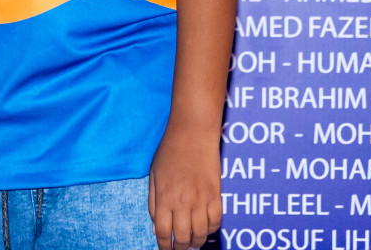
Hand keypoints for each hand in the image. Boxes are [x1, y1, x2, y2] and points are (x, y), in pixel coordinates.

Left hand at [147, 126, 221, 249]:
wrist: (193, 133)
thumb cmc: (170, 151)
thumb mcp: (154, 176)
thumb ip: (153, 203)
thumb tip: (156, 227)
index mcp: (164, 197)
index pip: (163, 232)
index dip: (164, 246)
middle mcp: (183, 202)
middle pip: (183, 238)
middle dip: (180, 248)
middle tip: (179, 249)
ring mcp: (201, 199)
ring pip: (202, 234)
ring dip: (196, 243)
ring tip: (192, 244)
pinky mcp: (216, 195)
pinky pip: (216, 222)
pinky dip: (211, 230)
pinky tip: (205, 229)